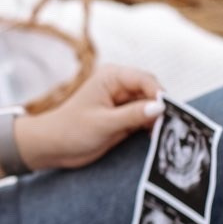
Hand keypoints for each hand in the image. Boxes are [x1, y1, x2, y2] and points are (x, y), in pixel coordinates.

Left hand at [19, 62, 162, 170]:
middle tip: (169, 127)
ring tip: (163, 134)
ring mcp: (123, 101)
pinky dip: (151, 126)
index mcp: (112, 76)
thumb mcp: (103, 123)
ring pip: (151, 106)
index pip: (145, 80)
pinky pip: (145, 118)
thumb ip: (132, 115)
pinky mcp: (124, 116)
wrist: (52, 146)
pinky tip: (155, 137)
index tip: (168, 113)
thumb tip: (160, 107)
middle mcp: (119, 85)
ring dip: (158, 119)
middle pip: (151, 91)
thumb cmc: (71, 130)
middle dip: (161, 107)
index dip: (159, 95)